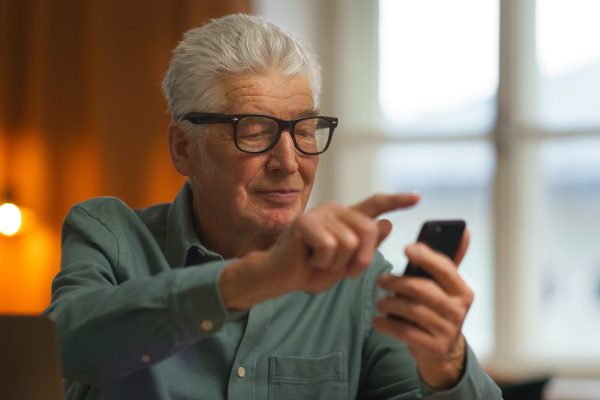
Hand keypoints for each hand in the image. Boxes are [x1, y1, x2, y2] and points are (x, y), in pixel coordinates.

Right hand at [219, 193, 419, 308]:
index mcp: (347, 219)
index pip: (375, 205)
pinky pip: (329, 246)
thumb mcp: (346, 264)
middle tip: (346, 272)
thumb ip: (365, 247)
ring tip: (319, 262)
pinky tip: (308, 259)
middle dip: (362, 258)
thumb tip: (387, 224)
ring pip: (348, 243)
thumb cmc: (313, 270)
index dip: (396, 201)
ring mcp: (320, 214)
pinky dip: (322, 262)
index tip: (417, 198)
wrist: (281, 277)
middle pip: (368, 230)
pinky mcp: (305, 222)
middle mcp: (335, 210)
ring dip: (336, 264)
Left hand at [372, 230, 473, 389]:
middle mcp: (459, 311)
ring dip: (390, 303)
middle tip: (380, 280)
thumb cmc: (438, 309)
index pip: (445, 269)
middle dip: (398, 282)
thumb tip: (464, 232)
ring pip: (412, 310)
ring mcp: (448, 331)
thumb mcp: (446, 287)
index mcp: (463, 291)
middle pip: (424, 290)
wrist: (442, 351)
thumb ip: (448, 261)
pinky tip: (378, 320)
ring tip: (380, 301)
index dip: (426, 257)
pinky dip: (387, 324)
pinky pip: (405, 332)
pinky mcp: (433, 347)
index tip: (407, 248)